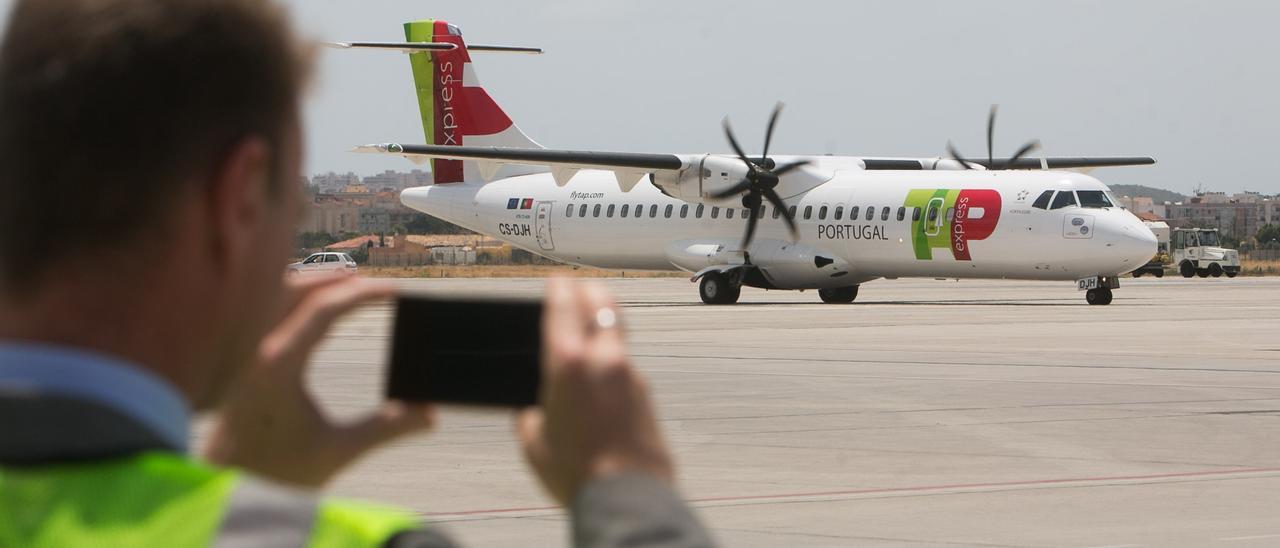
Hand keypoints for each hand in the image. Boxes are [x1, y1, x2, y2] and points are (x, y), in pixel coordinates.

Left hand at [204, 275, 433, 486]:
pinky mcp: (238, 368)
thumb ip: (385, 430)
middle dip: (333, 280)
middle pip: (293, 291)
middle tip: (367, 281)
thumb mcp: (337, 452)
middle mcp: (255, 352)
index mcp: (279, 364)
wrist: (221, 489)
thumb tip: (429, 413)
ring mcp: (242, 357)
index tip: (393, 291)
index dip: (362, 295)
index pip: (323, 309)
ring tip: (339, 286)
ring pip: (272, 301)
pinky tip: (304, 315)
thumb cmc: (274, 474)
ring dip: (307, 288)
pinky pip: (262, 318)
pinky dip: (288, 305)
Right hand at [517, 278, 673, 505]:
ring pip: (617, 333)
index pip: (563, 305)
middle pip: (601, 303)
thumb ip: (530, 415)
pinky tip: (603, 381)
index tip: (555, 281)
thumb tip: (532, 410)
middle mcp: (603, 359)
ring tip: (591, 334)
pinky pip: (627, 365)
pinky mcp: (646, 392)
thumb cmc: (575, 472)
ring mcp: (631, 372)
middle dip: (588, 291)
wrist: (625, 496)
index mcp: (567, 363)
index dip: (558, 288)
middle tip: (579, 289)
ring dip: (604, 327)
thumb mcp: (533, 443)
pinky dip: (614, 363)